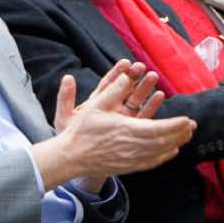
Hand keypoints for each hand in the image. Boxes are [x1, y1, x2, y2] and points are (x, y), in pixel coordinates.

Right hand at [53, 64, 194, 180]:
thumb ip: (113, 90)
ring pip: (159, 152)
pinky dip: (164, 157)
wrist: (70, 157)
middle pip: (163, 141)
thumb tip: (126, 76)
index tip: (188, 119)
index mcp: (126, 129)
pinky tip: (172, 151)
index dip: (175, 125)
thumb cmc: (81, 130)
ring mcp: (130, 158)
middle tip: (193, 126)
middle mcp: (131, 146)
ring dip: (175, 143)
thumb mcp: (95, 105)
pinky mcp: (127, 167)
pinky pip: (150, 162)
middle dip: (180, 133)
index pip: (158, 128)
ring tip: (187, 136)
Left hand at [55, 60, 169, 129]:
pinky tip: (159, 96)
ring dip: (145, 89)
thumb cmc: (71, 137)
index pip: (108, 84)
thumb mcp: (64, 117)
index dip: (117, 73)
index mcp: (96, 103)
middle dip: (135, 78)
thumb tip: (67, 77)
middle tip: (144, 67)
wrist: (78, 159)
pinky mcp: (131, 129)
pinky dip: (151, 106)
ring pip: (136, 101)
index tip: (126, 63)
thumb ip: (66, 98)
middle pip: (125, 90)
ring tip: (153, 78)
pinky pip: (143, 117)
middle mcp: (111, 108)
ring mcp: (122, 119)